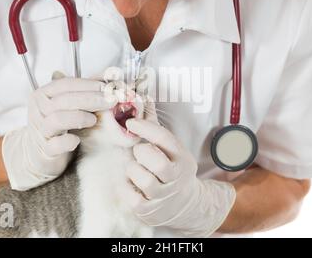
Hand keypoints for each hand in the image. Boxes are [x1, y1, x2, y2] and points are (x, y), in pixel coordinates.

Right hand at [2, 76, 116, 190]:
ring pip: (58, 119)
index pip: (65, 84)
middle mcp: (38, 110)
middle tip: (110, 101)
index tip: (107, 87)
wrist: (41, 154)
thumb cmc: (60, 125)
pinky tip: (77, 140)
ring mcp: (40, 131)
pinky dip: (67, 141)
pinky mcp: (45, 151)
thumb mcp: (70, 105)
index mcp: (43, 94)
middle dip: (91, 99)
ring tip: (94, 119)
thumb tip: (109, 76)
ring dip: (79, 117)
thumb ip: (86, 90)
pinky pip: (55, 145)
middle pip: (64, 100)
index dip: (88, 84)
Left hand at [124, 119, 236, 236]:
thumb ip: (156, 128)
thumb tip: (144, 99)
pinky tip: (129, 183)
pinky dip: (125, 188)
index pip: (165, 139)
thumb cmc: (172, 169)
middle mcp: (175, 178)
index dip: (146, 128)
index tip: (131, 123)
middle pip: (157, 162)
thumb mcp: (172, 150)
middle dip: (142, 153)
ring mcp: (163, 196)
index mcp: (182, 158)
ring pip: (144, 180)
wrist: (185, 205)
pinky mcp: (150, 211)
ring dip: (133, 170)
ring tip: (134, 168)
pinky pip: (132, 198)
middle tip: (138, 152)